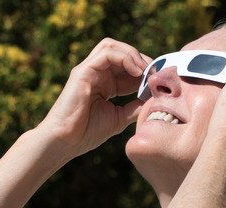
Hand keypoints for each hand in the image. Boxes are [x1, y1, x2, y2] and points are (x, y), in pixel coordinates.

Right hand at [36, 38, 150, 155]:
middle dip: (141, 58)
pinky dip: (125, 57)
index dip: (145, 70)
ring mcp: (88, 70)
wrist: (66, 141)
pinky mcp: (82, 71)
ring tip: (146, 69)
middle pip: (121, 52)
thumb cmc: (87, 133)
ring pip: (112, 46)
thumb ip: (135, 107)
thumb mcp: (119, 118)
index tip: (159, 80)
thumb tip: (154, 99)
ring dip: (133, 54)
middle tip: (155, 72)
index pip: (128, 68)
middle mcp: (97, 74)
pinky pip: (106, 54)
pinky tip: (136, 71)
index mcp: (106, 84)